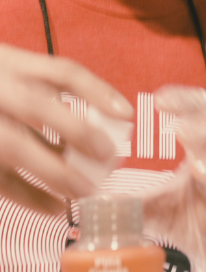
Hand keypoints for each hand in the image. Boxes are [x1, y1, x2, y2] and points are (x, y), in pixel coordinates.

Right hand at [0, 44, 131, 212]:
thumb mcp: (15, 72)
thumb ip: (50, 89)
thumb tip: (112, 120)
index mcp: (12, 64)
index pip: (62, 71)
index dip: (97, 91)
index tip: (127, 114)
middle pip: (37, 105)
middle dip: (76, 130)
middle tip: (107, 156)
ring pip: (15, 146)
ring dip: (53, 172)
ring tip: (84, 190)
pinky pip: (0, 179)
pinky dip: (27, 196)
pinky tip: (54, 207)